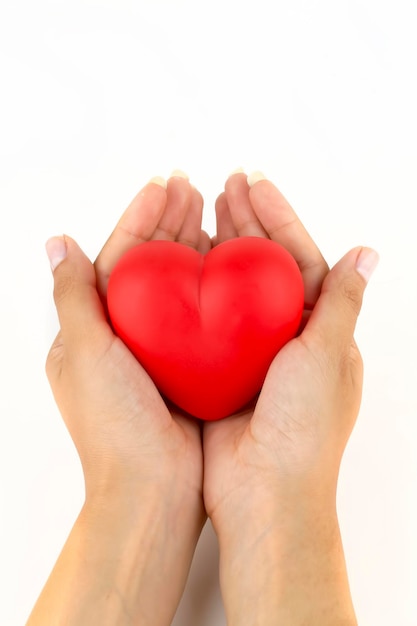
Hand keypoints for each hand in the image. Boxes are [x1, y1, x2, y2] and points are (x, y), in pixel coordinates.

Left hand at [29, 174, 208, 625]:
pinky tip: (229, 261)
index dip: (140, 217)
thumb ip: (74, 297)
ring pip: (177, 284)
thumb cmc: (114, 428)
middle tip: (193, 186)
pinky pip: (201, 314)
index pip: (117, 256)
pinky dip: (212, 284)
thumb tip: (57, 242)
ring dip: (191, 244)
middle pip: (148, 263)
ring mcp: (158, 349)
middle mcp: (124, 333)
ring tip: (212, 209)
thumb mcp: (85, 355)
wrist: (154, 490)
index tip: (164, 185)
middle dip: (168, 221)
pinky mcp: (187, 365)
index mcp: (92, 327)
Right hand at [203, 172, 377, 624]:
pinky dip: (196, 288)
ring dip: (220, 247)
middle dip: (246, 221)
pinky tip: (181, 263)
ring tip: (203, 209)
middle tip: (225, 185)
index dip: (277, 217)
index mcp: (319, 328)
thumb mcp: (329, 355)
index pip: (298, 257)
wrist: (265, 490)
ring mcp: (250, 350)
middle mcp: (285, 335)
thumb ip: (342, 302)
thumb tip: (368, 253)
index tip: (253, 184)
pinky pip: (206, 319)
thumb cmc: (305, 428)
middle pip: (263, 265)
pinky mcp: (219, 367)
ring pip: (232, 286)